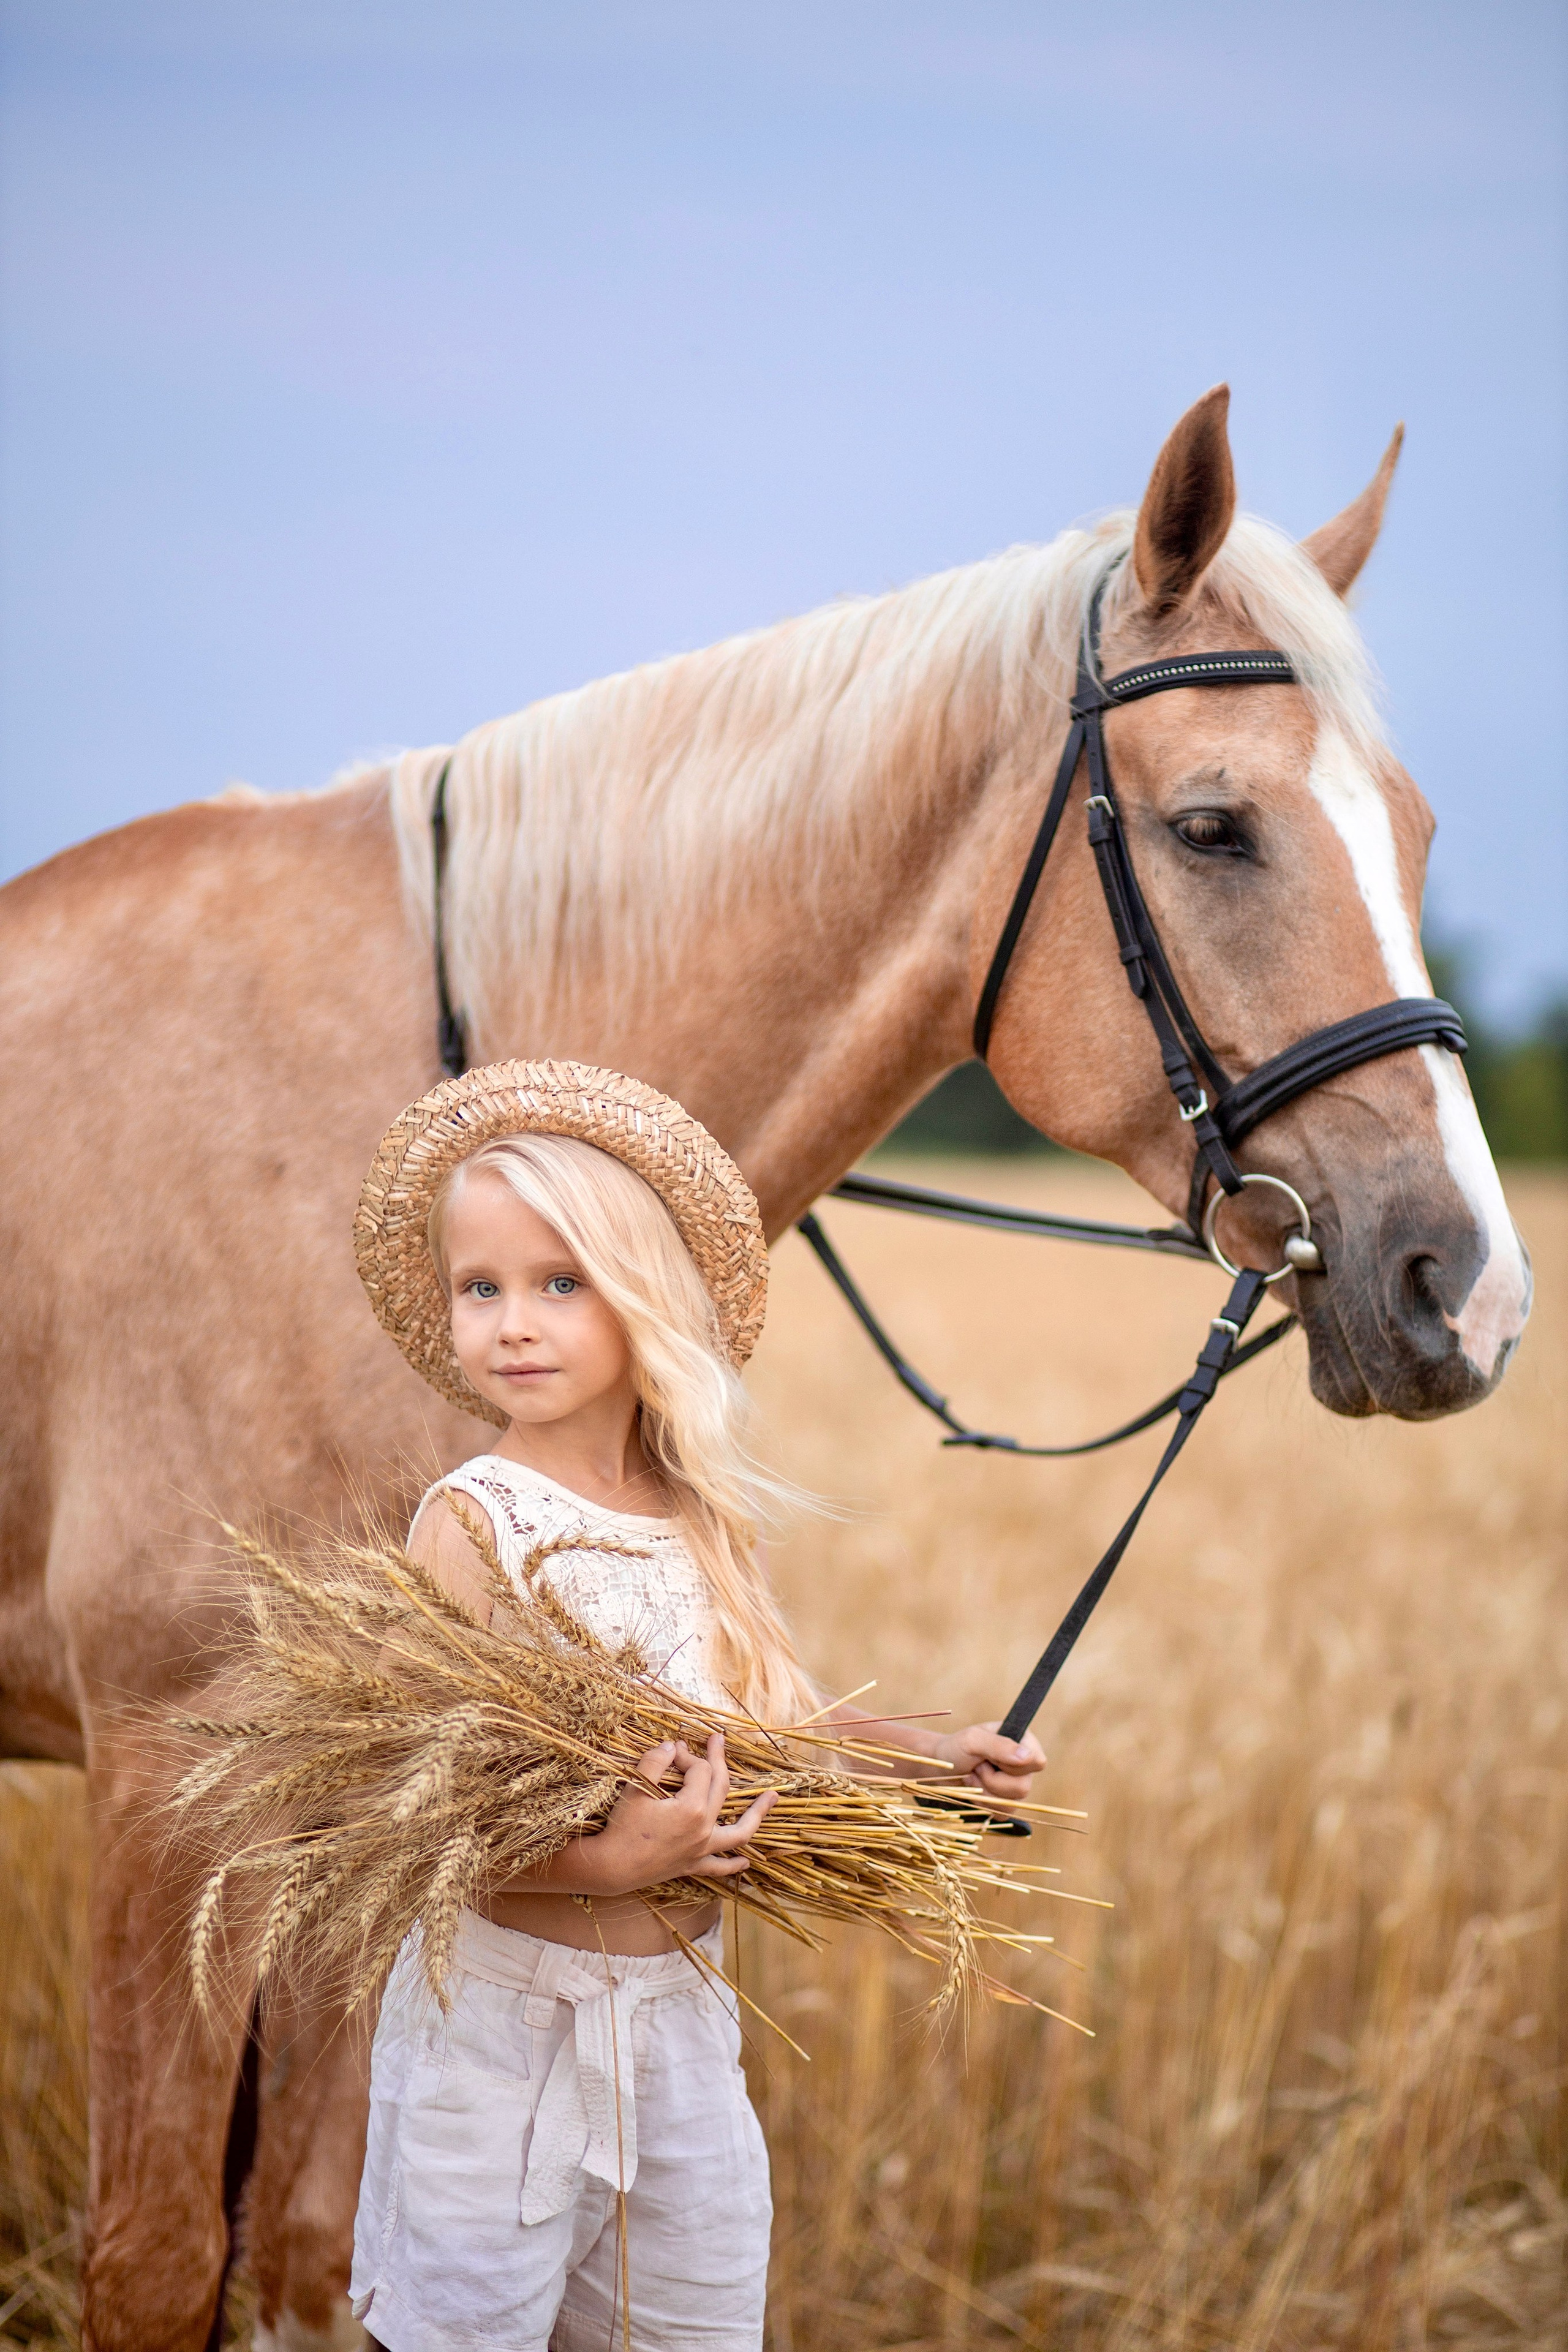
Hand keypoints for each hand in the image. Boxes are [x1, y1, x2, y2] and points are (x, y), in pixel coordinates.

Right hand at [581, 1733, 775, 1897]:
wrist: (611, 1866)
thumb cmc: (623, 1826)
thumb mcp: (637, 1786)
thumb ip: (656, 1761)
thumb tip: (674, 1746)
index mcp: (693, 1808)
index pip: (698, 1770)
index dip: (686, 1756)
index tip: (672, 1751)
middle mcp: (704, 1829)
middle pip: (721, 1787)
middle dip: (719, 1760)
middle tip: (718, 1740)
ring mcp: (701, 1849)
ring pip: (739, 1832)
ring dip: (758, 1814)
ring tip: (774, 1798)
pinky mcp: (692, 1865)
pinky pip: (720, 1867)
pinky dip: (735, 1864)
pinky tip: (746, 1861)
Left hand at [931, 1722, 1044, 1804]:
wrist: (940, 1767)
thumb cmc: (956, 1747)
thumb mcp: (973, 1740)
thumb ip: (1000, 1746)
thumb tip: (1029, 1757)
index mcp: (1023, 1742)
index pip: (1038, 1762)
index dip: (1015, 1766)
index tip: (991, 1758)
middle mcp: (1024, 1765)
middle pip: (1024, 1787)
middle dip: (992, 1780)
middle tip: (977, 1767)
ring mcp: (1016, 1785)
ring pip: (1012, 1803)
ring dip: (985, 1791)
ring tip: (973, 1776)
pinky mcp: (1005, 1802)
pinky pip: (1003, 1813)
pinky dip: (983, 1803)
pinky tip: (975, 1790)